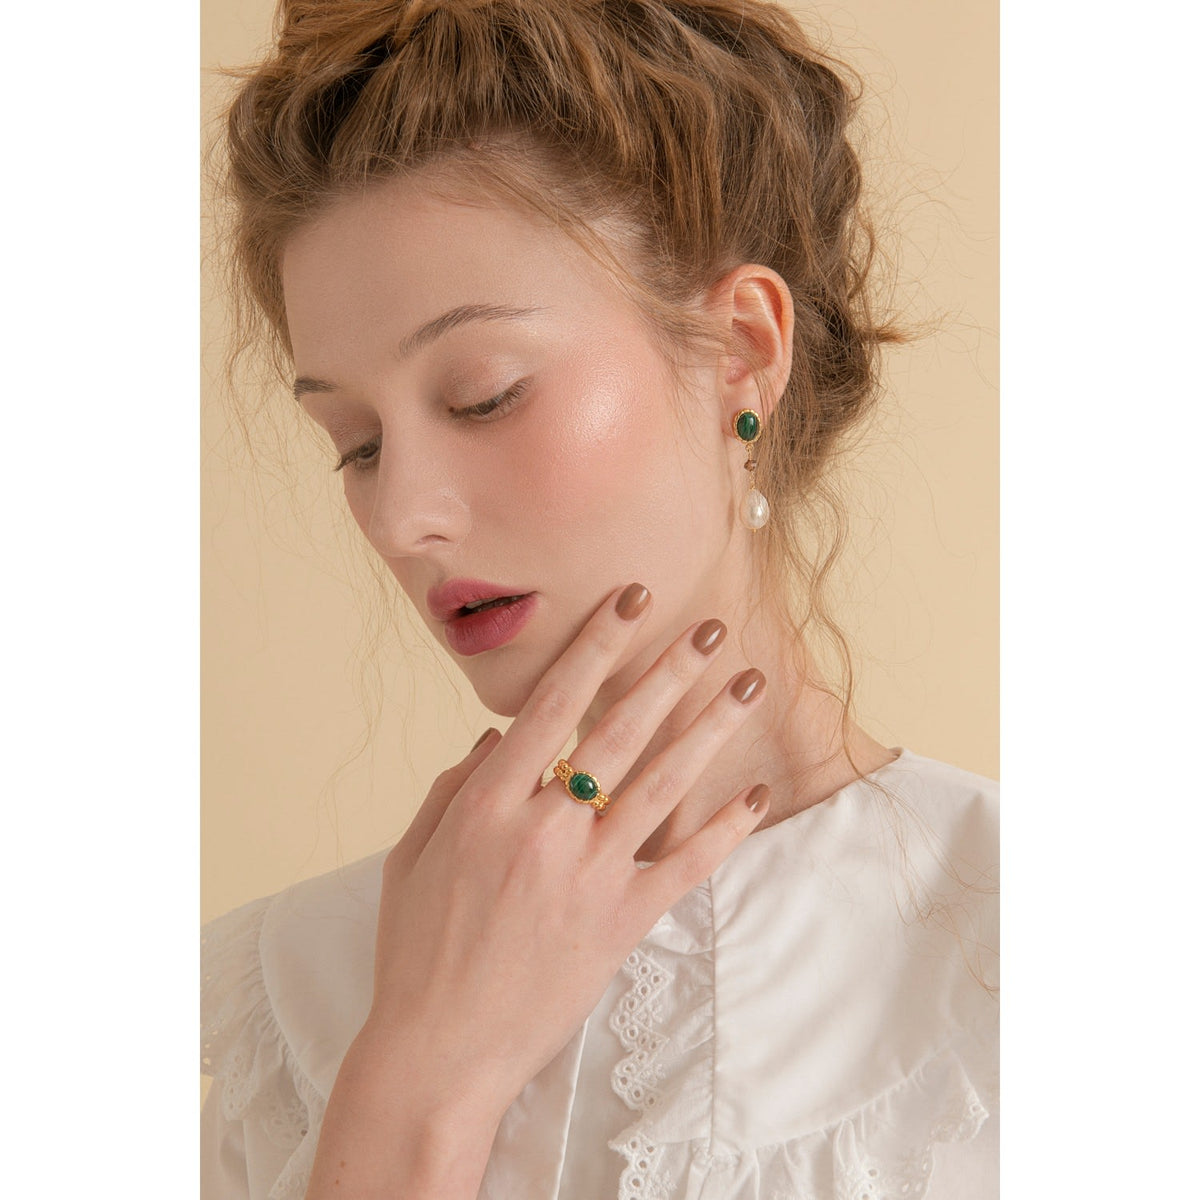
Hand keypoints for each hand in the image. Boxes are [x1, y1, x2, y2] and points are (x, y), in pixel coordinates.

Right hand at [361, 583, 769, 1125]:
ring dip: (711, 728)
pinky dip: (724, 828)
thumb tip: (496, 737)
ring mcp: (589, 875)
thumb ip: (453, 787)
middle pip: (620, 730)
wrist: (440, 1052)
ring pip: (663, 783)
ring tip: (749, 683)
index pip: (553, 702)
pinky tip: (755, 793)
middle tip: (710, 627)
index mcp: (488, 804)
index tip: (631, 601)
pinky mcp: (622, 922)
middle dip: (669, 670)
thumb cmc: (416, 951)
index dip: (597, 644)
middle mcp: (544, 827)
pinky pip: (685, 864)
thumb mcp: (412, 856)